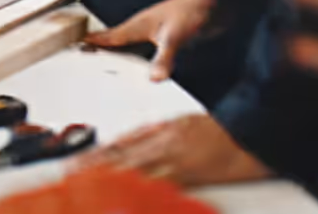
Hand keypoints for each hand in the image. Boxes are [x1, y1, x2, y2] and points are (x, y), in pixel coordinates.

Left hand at [73, 114, 270, 186]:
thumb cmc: (215, 131)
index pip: (120, 144)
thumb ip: (153, 134)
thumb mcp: (179, 124)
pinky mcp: (187, 174)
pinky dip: (141, 187)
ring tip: (86, 184)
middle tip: (71, 174)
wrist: (246, 134)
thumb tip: (128, 142)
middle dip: (95, 167)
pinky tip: (127, 192)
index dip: (97, 153)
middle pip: (121, 157)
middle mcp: (160, 143)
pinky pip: (158, 183)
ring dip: (110, 177)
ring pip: (134, 170)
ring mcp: (173, 159)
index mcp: (158, 131)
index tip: (77, 160)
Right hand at [85, 0, 216, 81]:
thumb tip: (153, 79)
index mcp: (137, 25)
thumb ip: (163, 58)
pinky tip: (138, 62)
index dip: (94, 40)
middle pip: (115, 39)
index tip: (77, 43)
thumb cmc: (189, 12)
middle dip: (100, 45)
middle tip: (84, 53)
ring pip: (128, 42)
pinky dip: (136, 54)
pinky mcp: (163, 35)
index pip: (110, 36)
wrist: (210, 2)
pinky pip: (142, 46)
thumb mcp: (174, 38)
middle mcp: (142, 27)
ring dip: (117, 50)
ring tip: (105, 59)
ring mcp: (152, 30)